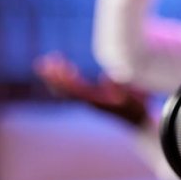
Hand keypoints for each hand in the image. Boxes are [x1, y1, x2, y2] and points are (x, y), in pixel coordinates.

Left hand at [34, 52, 149, 126]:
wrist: (139, 120)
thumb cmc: (136, 107)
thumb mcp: (133, 97)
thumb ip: (120, 87)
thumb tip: (105, 76)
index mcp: (96, 101)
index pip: (74, 90)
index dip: (63, 79)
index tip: (56, 66)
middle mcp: (89, 102)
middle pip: (65, 90)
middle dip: (53, 76)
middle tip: (41, 62)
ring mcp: (90, 100)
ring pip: (67, 89)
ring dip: (57, 75)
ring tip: (50, 59)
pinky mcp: (93, 98)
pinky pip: (74, 88)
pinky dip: (67, 77)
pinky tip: (65, 66)